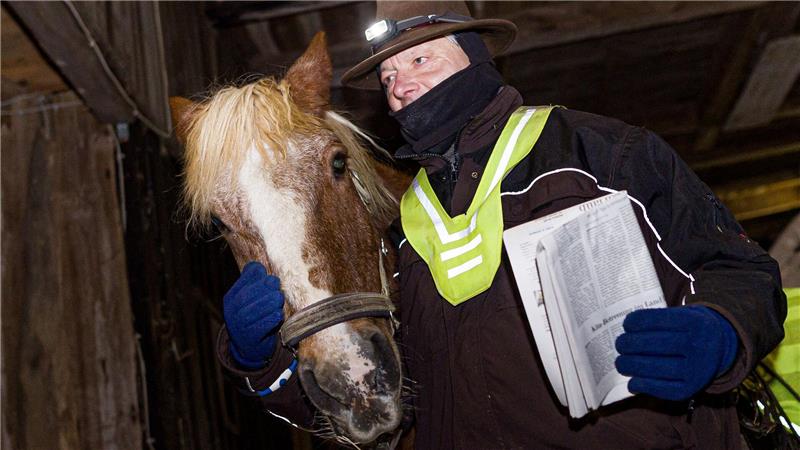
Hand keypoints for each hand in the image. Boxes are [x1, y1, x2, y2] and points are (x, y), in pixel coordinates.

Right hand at [224, 262, 284, 368]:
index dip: (256, 276)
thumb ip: (253, 283)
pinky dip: (272, 319)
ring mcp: (239, 327)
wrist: (250, 348)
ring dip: (270, 302)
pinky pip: (261, 327)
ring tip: (279, 300)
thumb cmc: (254, 317)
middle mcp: (231, 313)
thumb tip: (256, 266)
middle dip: (265, 288)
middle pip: (246, 297)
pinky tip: (278, 315)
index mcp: (231, 299)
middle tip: (276, 288)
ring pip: (253, 311)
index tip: (267, 275)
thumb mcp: (250, 299)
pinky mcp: (250, 339)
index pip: (241, 283)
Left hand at [615, 305, 737, 400]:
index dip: (636, 323)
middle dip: (629, 345)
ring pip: (655, 368)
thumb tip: (625, 332)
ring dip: (630, 366)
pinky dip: (643, 385)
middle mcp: (698, 345)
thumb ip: (659, 321)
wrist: (721, 348)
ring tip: (621, 363)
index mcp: (694, 322)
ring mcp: (697, 369)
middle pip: (653, 345)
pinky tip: (632, 382)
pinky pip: (663, 389)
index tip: (626, 325)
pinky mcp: (693, 388)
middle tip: (620, 345)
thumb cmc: (690, 329)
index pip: (656, 320)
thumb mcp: (683, 315)